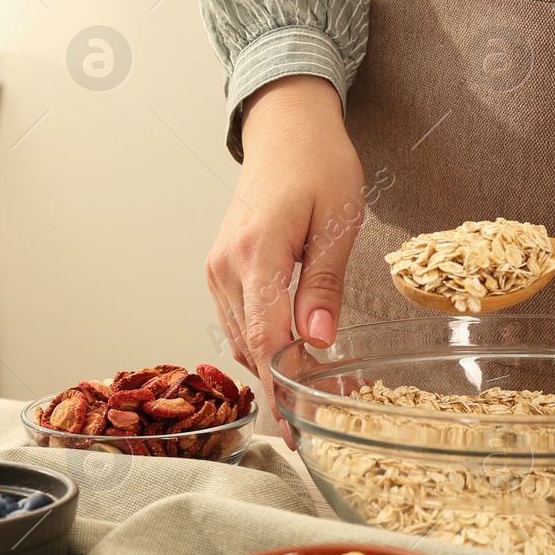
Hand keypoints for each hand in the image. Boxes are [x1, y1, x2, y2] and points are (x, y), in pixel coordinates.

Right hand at [208, 75, 363, 442]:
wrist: (286, 128)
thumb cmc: (318, 163)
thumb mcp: (337, 221)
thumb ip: (323, 285)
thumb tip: (318, 342)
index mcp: (256, 252)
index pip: (266, 339)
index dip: (284, 389)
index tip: (299, 426)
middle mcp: (226, 265)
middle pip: (249, 348)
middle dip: (282, 389)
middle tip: (316, 422)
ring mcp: (217, 268)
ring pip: (239, 339)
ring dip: (270, 371)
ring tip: (309, 398)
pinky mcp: (220, 268)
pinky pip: (236, 321)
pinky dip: (259, 346)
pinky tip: (287, 360)